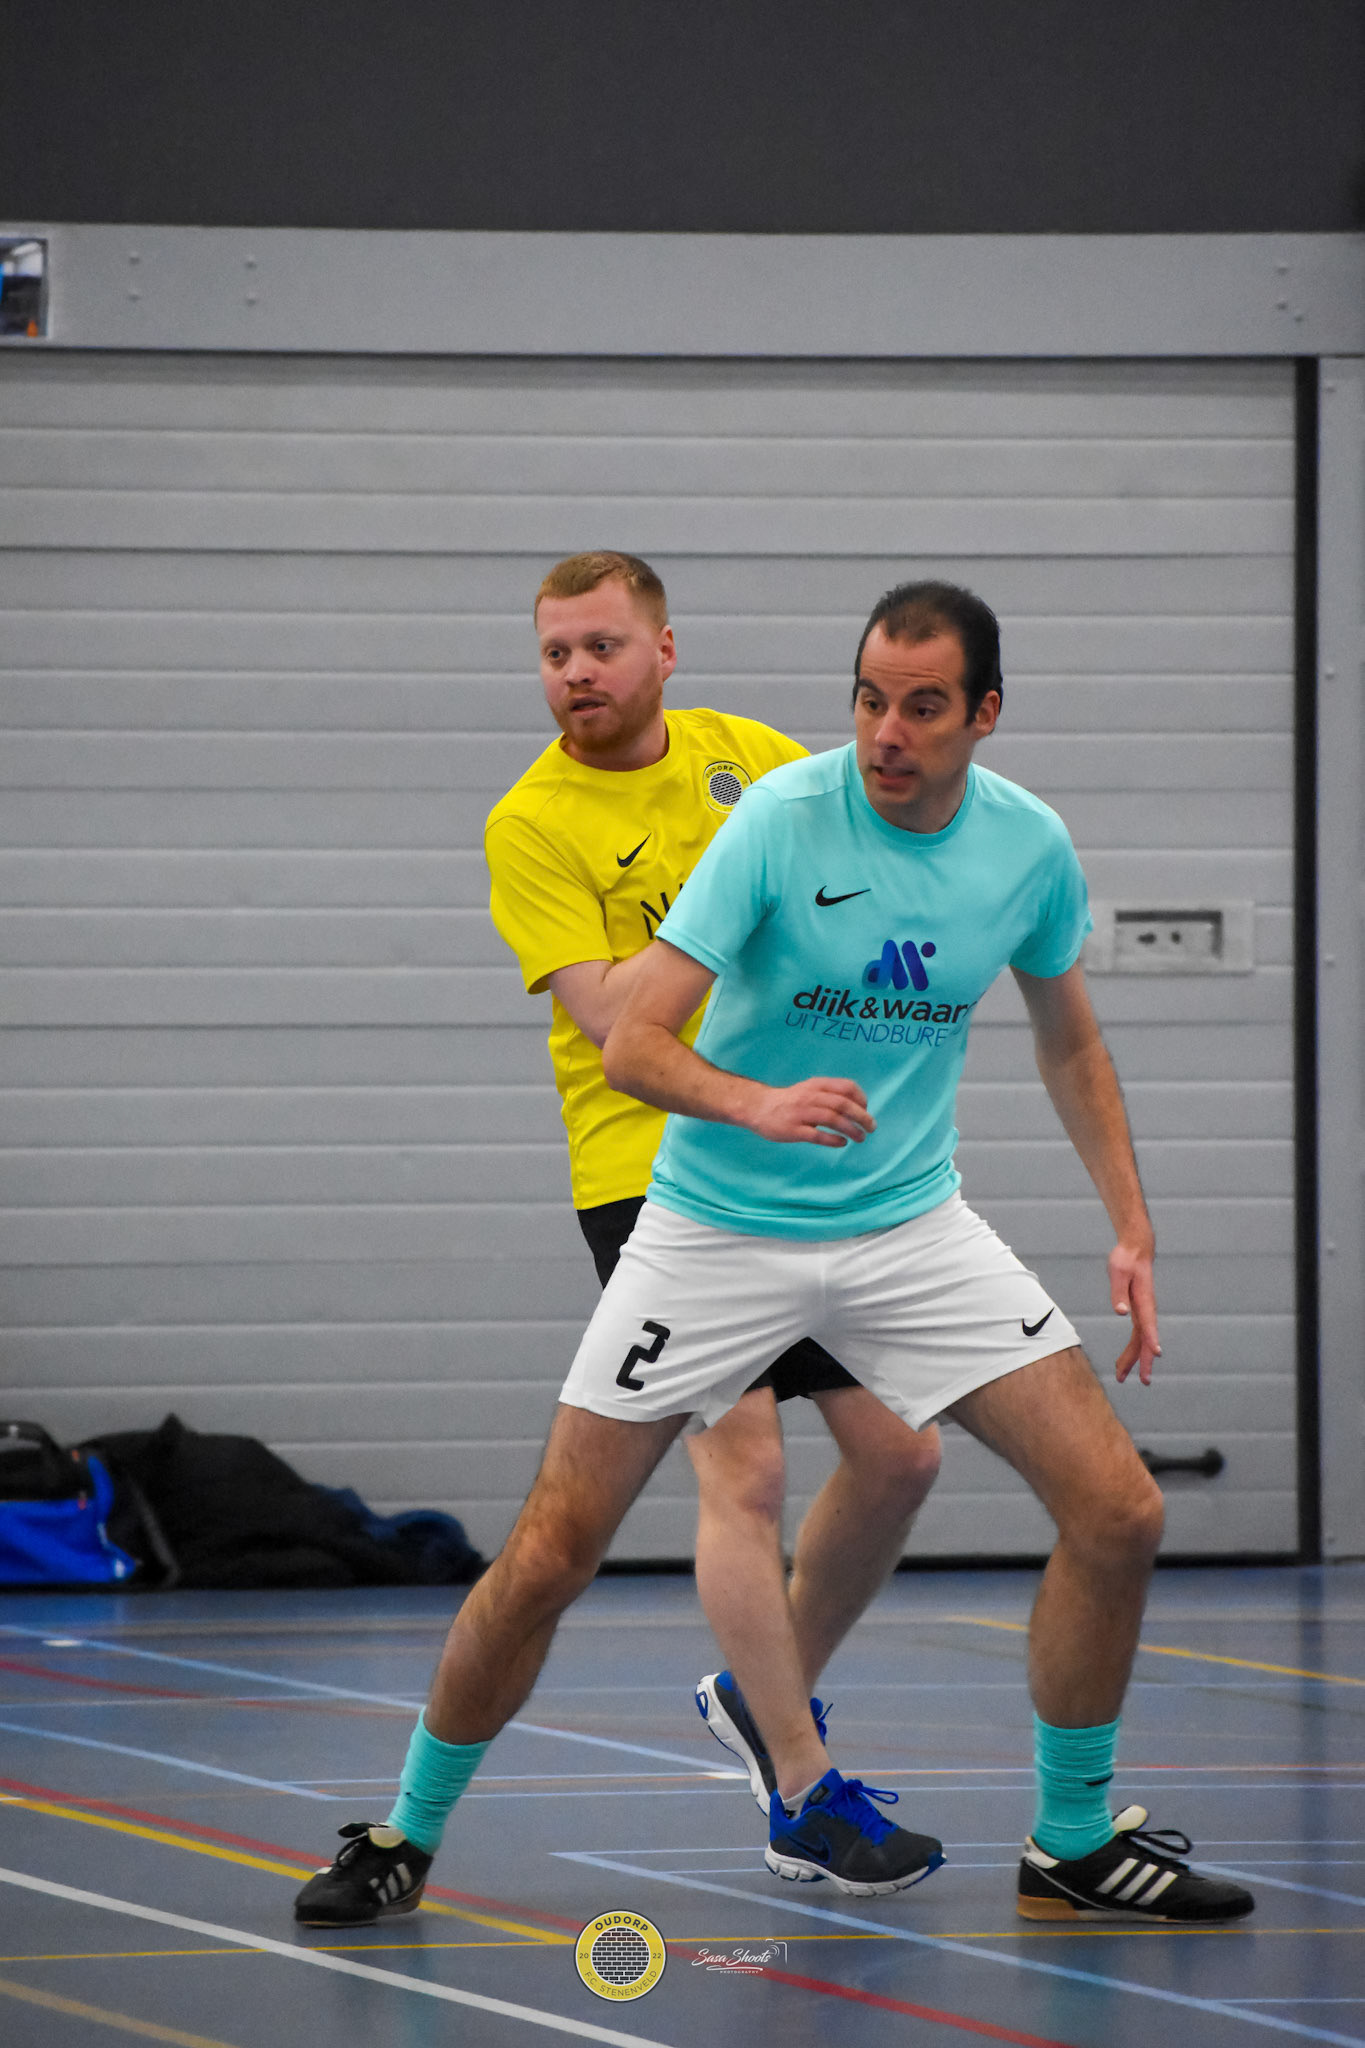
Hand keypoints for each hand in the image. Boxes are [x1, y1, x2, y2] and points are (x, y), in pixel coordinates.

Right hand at [747, 1076, 875, 1147]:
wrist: (758, 1107)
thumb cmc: (789, 1100)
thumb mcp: (809, 1089)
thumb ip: (829, 1094)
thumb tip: (857, 1106)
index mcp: (816, 1085)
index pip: (847, 1087)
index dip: (861, 1099)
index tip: (865, 1109)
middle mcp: (811, 1096)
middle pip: (843, 1104)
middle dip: (861, 1116)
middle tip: (871, 1127)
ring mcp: (801, 1113)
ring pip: (833, 1119)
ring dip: (851, 1129)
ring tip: (860, 1138)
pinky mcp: (794, 1130)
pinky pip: (818, 1135)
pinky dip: (833, 1139)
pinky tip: (842, 1143)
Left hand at [1109, 1239, 1159, 1384]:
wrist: (1136, 1249)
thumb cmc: (1126, 1259)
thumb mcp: (1118, 1272)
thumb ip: (1119, 1292)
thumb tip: (1121, 1312)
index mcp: (1143, 1301)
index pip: (1148, 1323)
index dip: (1151, 1339)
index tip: (1155, 1354)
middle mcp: (1146, 1309)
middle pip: (1145, 1339)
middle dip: (1143, 1360)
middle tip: (1143, 1380)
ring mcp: (1143, 1312)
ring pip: (1140, 1340)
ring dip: (1133, 1358)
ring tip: (1123, 1376)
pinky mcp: (1138, 1311)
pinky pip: (1137, 1335)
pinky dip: (1131, 1349)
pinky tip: (1125, 1360)